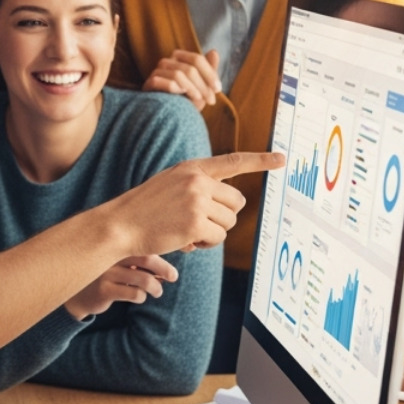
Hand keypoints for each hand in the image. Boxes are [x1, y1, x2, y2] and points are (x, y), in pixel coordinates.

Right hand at [66, 254, 176, 318]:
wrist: (77, 295)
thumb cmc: (104, 277)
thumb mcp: (118, 263)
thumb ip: (137, 259)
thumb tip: (166, 268)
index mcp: (116, 245)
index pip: (146, 244)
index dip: (163, 252)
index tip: (172, 262)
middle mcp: (111, 255)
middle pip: (148, 258)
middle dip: (165, 269)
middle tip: (173, 277)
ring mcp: (107, 272)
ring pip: (144, 279)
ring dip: (156, 288)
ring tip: (157, 292)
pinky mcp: (104, 289)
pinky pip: (134, 294)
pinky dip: (142, 297)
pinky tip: (139, 297)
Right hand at [105, 151, 284, 257]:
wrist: (121, 224)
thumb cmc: (146, 208)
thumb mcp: (171, 184)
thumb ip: (199, 185)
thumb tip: (232, 203)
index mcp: (192, 167)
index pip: (234, 161)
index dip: (261, 161)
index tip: (282, 159)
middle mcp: (198, 180)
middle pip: (236, 202)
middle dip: (223, 216)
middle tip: (198, 222)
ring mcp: (197, 200)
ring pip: (229, 222)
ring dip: (213, 232)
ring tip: (187, 230)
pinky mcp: (196, 222)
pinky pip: (218, 237)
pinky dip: (205, 243)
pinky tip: (185, 240)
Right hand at [143, 48, 222, 109]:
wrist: (169, 120)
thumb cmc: (186, 103)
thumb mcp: (202, 88)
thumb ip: (209, 71)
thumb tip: (214, 52)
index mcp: (179, 59)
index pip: (196, 59)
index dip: (209, 74)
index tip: (218, 90)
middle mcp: (166, 62)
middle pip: (190, 68)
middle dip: (203, 85)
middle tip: (211, 100)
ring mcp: (156, 72)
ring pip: (178, 74)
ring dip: (192, 89)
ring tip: (198, 99)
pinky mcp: (148, 84)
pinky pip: (162, 81)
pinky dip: (174, 89)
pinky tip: (180, 97)